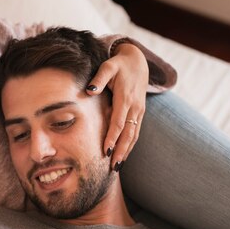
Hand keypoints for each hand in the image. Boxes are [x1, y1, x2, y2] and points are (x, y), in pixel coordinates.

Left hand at [86, 43, 148, 168]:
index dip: (112, 137)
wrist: (139, 61)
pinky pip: (136, 132)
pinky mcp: (140, 114)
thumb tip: (89, 90)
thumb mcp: (108, 66)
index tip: (105, 150)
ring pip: (134, 135)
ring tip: (118, 167)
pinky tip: (123, 156)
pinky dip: (130, 146)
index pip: (118, 121)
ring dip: (126, 152)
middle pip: (128, 133)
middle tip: (113, 167)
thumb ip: (99, 78)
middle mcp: (134, 107)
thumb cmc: (119, 65)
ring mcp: (139, 112)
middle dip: (121, 151)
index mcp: (125, 97)